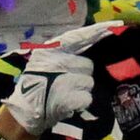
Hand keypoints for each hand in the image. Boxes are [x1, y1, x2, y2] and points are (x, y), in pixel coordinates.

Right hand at [2, 23, 119, 133]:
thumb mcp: (43, 61)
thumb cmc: (35, 86)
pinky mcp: (66, 99)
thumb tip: (88, 43)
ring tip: (66, 94)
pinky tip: (69, 104)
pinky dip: (80, 103)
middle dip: (83, 75)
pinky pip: (87, 98)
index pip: (77, 37)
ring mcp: (62, 80)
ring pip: (89, 82)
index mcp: (50, 50)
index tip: (114, 26)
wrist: (24, 113)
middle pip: (88, 65)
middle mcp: (56, 62)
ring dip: (82, 90)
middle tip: (69, 83)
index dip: (96, 31)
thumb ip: (63, 52)